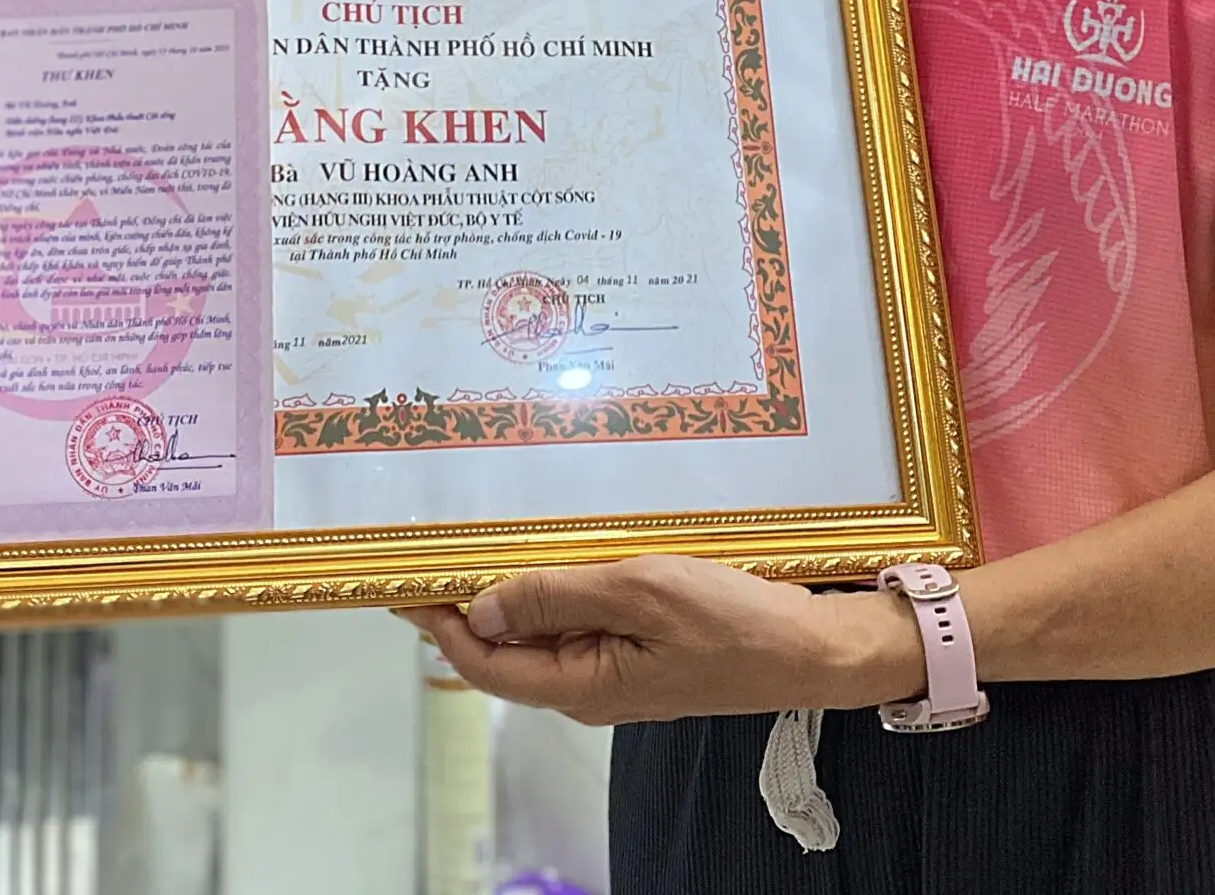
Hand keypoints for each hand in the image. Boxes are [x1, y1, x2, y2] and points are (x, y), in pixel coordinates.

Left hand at [394, 555, 922, 725]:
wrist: (814, 648)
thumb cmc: (738, 622)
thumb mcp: (644, 592)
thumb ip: (560, 594)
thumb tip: (483, 604)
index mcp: (582, 684)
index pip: (482, 660)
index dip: (436, 620)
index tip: (400, 579)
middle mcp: (587, 684)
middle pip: (505, 644)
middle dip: (468, 596)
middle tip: (435, 539)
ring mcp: (614, 666)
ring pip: (543, 626)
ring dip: (515, 584)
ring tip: (487, 531)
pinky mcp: (639, 646)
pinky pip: (581, 616)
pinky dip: (559, 582)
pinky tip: (559, 543)